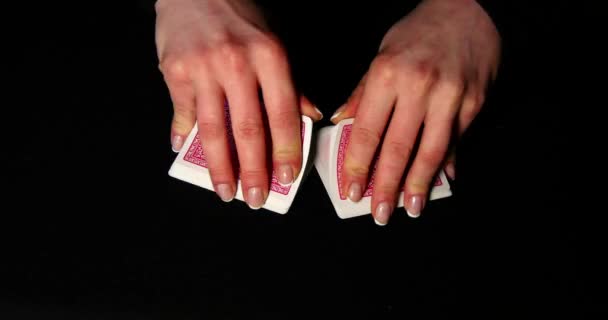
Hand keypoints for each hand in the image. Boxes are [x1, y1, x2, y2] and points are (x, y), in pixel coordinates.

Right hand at [155, 0, 321, 207]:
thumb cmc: (240, 14)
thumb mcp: (274, 41)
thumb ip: (291, 83)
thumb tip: (310, 117)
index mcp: (270, 57)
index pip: (283, 114)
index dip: (286, 150)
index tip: (287, 178)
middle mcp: (237, 64)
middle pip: (248, 130)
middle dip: (253, 171)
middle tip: (255, 199)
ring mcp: (203, 68)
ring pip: (213, 129)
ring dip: (220, 167)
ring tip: (225, 191)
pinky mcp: (175, 70)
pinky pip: (182, 113)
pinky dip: (183, 135)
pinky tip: (185, 152)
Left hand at [331, 0, 499, 223]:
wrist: (469, 8)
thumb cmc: (419, 32)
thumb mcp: (382, 55)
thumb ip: (363, 94)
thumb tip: (342, 124)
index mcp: (387, 75)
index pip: (367, 131)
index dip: (358, 165)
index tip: (352, 190)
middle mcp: (418, 88)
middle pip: (398, 148)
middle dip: (387, 186)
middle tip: (379, 212)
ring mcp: (450, 97)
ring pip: (431, 151)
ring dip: (418, 184)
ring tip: (410, 208)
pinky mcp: (473, 103)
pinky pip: (456, 140)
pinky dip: (447, 163)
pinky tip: (439, 182)